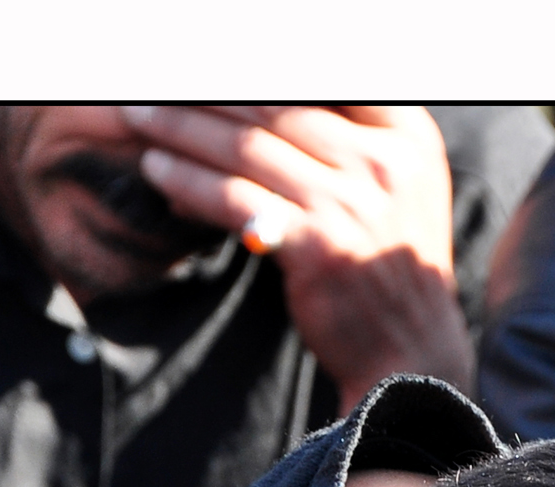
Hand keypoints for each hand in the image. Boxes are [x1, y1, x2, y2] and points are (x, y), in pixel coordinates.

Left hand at [124, 104, 472, 403]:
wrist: (411, 349)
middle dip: (205, 93)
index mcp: (407, 136)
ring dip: (183, 129)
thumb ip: (350, 137)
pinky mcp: (316, 246)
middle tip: (155, 85)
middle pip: (274, 106)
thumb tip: (260, 103)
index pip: (324, 79)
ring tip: (143, 119)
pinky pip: (234, 199)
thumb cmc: (389, 263)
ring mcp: (351, 204)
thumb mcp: (397, 186)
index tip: (209, 68)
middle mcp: (384, 163)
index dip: (255, 72)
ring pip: (247, 148)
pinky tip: (158, 171)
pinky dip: (189, 182)